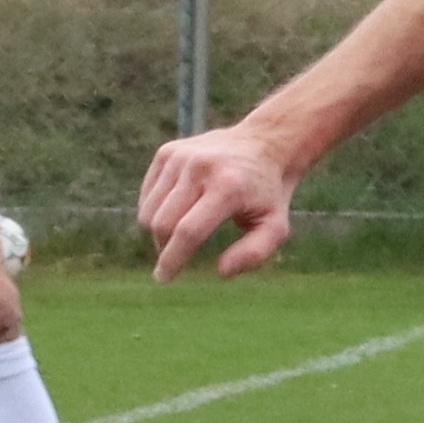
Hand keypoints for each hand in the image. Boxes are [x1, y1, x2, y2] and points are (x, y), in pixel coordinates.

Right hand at [140, 124, 300, 280]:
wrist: (263, 145)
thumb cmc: (268, 195)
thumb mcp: (275, 227)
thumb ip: (254, 254)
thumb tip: (221, 271)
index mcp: (227, 186)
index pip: (188, 230)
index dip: (173, 259)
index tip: (163, 278)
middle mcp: (199, 167)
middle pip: (163, 223)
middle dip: (164, 249)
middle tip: (174, 260)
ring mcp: (180, 156)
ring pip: (150, 210)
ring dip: (158, 232)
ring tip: (180, 235)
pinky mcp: (167, 152)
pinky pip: (148, 195)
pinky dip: (155, 212)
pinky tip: (176, 213)